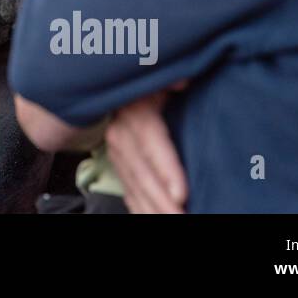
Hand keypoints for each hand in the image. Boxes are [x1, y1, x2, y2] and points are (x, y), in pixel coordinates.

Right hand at [105, 85, 188, 213]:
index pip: (150, 142)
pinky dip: (141, 208)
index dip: (166, 169)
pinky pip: (129, 192)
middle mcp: (121, 135)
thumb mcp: (158, 75)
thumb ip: (170, 78)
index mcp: (135, 112)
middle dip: (162, 200)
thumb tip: (183, 80)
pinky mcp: (119, 165)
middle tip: (183, 217)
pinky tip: (155, 216)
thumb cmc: (146, 82)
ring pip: (135, 187)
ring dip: (153, 208)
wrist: (115, 86)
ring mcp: (117, 153)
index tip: (181, 193)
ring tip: (174, 221)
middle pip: (143, 173)